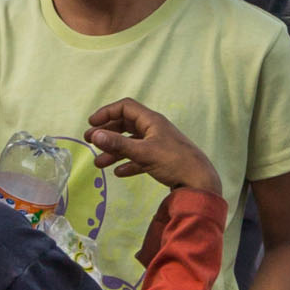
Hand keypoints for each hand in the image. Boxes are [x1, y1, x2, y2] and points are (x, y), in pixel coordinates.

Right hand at [84, 98, 221, 199]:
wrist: (200, 182)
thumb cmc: (174, 162)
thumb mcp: (143, 152)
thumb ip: (118, 144)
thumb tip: (94, 134)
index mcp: (151, 121)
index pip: (125, 108)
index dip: (107, 113)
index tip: (91, 123)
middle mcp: (154, 129)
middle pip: (126, 125)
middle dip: (107, 133)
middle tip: (89, 141)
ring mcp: (158, 144)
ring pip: (131, 144)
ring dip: (114, 152)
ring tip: (98, 164)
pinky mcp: (161, 160)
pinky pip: (140, 158)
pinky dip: (128, 164)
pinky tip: (118, 173)